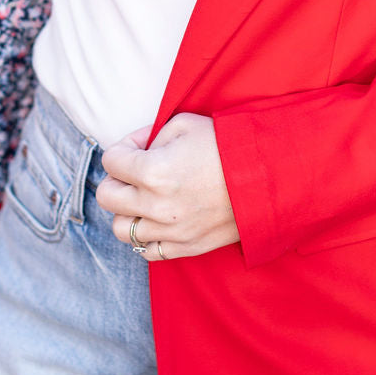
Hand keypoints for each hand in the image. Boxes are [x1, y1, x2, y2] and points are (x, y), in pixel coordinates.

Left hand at [96, 112, 239, 260]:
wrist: (268, 176)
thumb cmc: (227, 144)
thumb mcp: (185, 124)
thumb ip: (151, 136)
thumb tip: (137, 148)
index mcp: (153, 171)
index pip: (110, 160)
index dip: (123, 149)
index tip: (140, 146)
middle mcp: (156, 205)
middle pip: (106, 197)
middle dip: (116, 179)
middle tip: (134, 172)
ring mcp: (171, 231)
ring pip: (121, 229)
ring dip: (128, 210)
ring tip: (146, 197)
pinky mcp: (186, 247)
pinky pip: (148, 250)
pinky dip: (147, 235)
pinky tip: (159, 219)